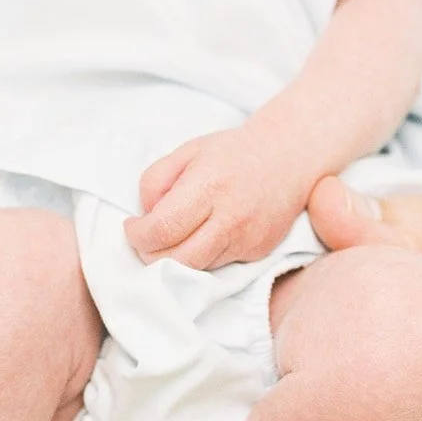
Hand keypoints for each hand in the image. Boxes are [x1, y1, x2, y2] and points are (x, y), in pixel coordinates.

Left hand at [124, 125, 311, 268]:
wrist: (288, 158)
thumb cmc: (232, 153)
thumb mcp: (186, 151)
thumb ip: (156, 181)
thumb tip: (146, 216)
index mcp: (209, 186)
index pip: (162, 229)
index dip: (137, 235)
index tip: (133, 225)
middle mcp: (231, 217)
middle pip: (177, 261)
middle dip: (150, 255)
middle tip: (147, 238)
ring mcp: (247, 239)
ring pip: (196, 269)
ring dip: (175, 259)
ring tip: (174, 234)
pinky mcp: (258, 253)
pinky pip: (217, 266)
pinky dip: (200, 257)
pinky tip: (202, 235)